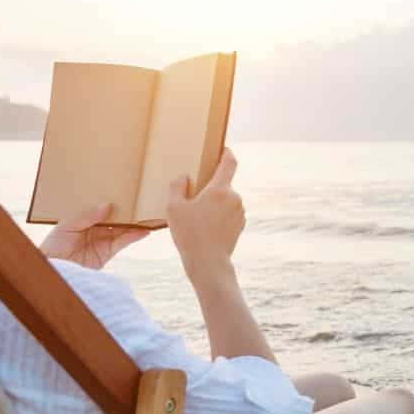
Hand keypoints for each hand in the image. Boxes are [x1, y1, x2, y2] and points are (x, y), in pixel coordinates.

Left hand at [40, 203, 149, 268]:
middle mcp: (95, 229)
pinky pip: (123, 242)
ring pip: (122, 229)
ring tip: (147, 215)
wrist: (52, 269)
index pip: (101, 208)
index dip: (113, 201)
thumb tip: (107, 205)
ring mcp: (102, 241)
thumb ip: (87, 216)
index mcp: (84, 219)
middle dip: (126, 211)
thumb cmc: (54, 246)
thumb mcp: (67, 225)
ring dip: (134, 223)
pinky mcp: (107, 253)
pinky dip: (133, 236)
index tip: (124, 192)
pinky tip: (143, 230)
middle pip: (115, 218)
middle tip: (140, 201)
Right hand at [166, 148, 244, 280]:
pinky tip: (205, 228)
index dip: (227, 152)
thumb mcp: (173, 208)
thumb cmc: (190, 235)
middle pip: (223, 184)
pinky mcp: (240, 226)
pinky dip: (219, 216)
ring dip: (215, 204)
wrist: (208, 264)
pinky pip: (229, 214)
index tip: (223, 148)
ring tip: (197, 217)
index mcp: (220, 189)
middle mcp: (235, 198)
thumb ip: (177, 187)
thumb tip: (184, 178)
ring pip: (226, 201)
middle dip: (211, 188)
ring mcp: (240, 213)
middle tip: (194, 197)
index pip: (230, 162)